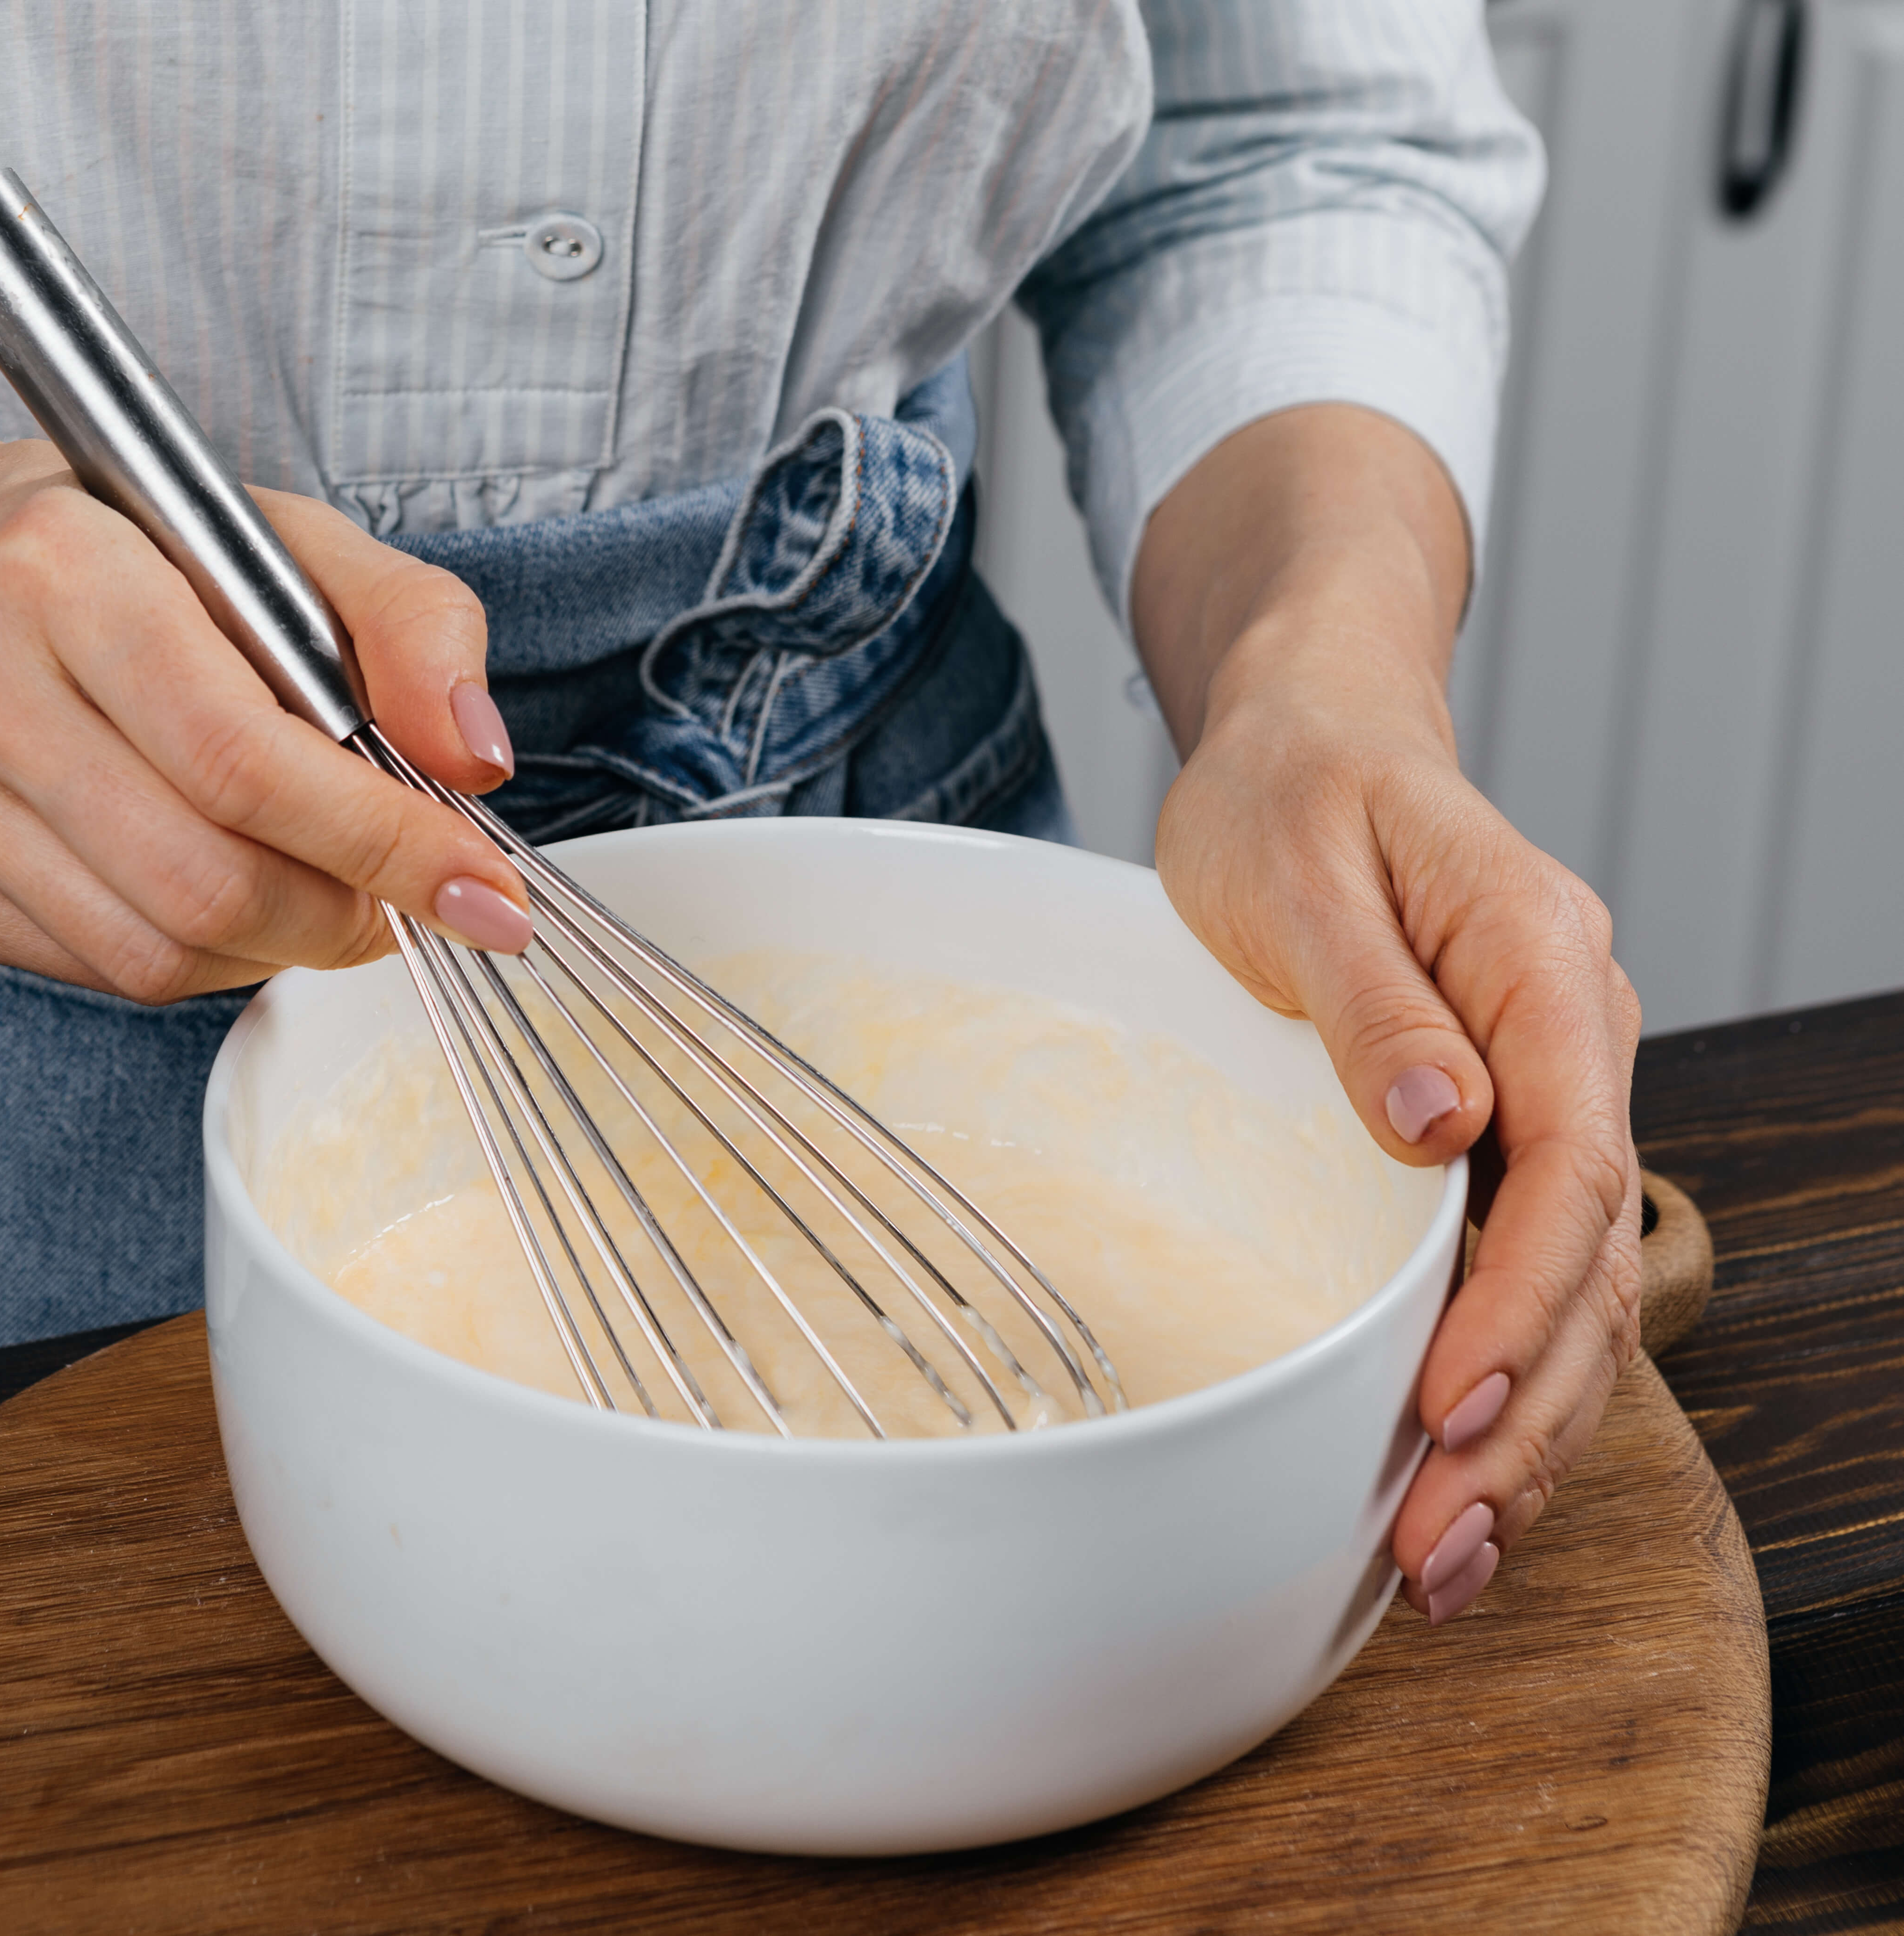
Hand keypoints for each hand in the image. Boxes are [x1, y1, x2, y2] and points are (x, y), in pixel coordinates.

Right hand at [0, 339, 527, 1005]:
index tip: (483, 890)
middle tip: (404, 898)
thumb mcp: (280, 534)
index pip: (244, 759)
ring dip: (276, 946)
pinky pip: (96, 968)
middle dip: (341, 914)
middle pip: (202, 879)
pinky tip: (216, 885)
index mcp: (58, 571)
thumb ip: (408, 624)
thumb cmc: (119, 547)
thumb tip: (479, 762)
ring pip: (152, 951)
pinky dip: (195, 955)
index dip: (381, 843)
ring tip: (320, 891)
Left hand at [1134, 406, 1642, 1624]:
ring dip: (1519, 1436)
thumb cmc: (1288, 787)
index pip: (1569, 1167)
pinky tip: (1450, 1481)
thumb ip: (1370, 994)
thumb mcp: (1297, 865)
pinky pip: (1523, 1277)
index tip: (1448, 1411)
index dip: (1515, 1304)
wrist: (1309, 736)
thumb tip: (1442, 1123)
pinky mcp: (1497, 1135)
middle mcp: (1573, 1045)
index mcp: (1542, 969)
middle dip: (1522, 1417)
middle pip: (1586, 1262)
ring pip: (1571, 1294)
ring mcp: (1547, 1095)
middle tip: (1439, 1551)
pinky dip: (1498, 1385)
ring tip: (1445, 1566)